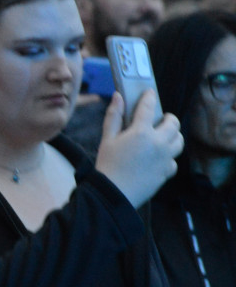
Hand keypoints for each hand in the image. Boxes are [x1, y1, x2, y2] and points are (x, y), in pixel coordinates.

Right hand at [95, 91, 182, 207]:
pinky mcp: (167, 171)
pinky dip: (168, 156)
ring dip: (173, 135)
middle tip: (162, 118)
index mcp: (141, 132)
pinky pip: (173, 160)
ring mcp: (165, 157)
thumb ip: (113, 116)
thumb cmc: (107, 165)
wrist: (115, 193)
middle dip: (169, 118)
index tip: (149, 92)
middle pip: (173, 123)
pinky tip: (158, 157)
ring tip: (164, 136)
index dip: (149, 97)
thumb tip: (118, 96)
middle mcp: (158, 142)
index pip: (149, 107)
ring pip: (179, 140)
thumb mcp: (107, 139)